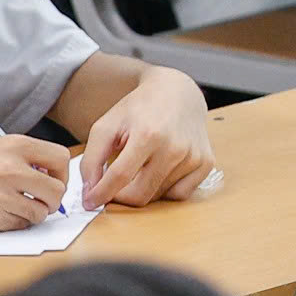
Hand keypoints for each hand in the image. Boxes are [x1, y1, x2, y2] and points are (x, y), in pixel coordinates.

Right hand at [0, 136, 71, 231]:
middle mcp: (10, 168)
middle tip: (42, 201)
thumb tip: (57, 175)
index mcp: (15, 146)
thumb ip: (27, 158)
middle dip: (52, 200)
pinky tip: (0, 213)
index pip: (61, 158)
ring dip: (33, 213)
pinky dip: (15, 223)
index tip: (54, 180)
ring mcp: (1, 194)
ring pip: (41, 212)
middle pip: (57, 190)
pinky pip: (20, 225)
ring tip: (16, 206)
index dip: (62, 174)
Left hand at [80, 67, 214, 208]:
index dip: (100, 194)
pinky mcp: (206, 162)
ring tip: (141, 167)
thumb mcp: (106, 126)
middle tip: (113, 188)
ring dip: (144, 188)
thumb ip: (91, 160)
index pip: (119, 177)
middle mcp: (175, 147)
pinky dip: (166, 190)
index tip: (89, 202)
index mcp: (148, 134)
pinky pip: (180, 194)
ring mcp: (194, 156)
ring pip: (159, 196)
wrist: (177, 93)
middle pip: (140, 194)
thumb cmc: (139, 109)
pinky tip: (160, 171)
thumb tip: (90, 193)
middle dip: (120, 197)